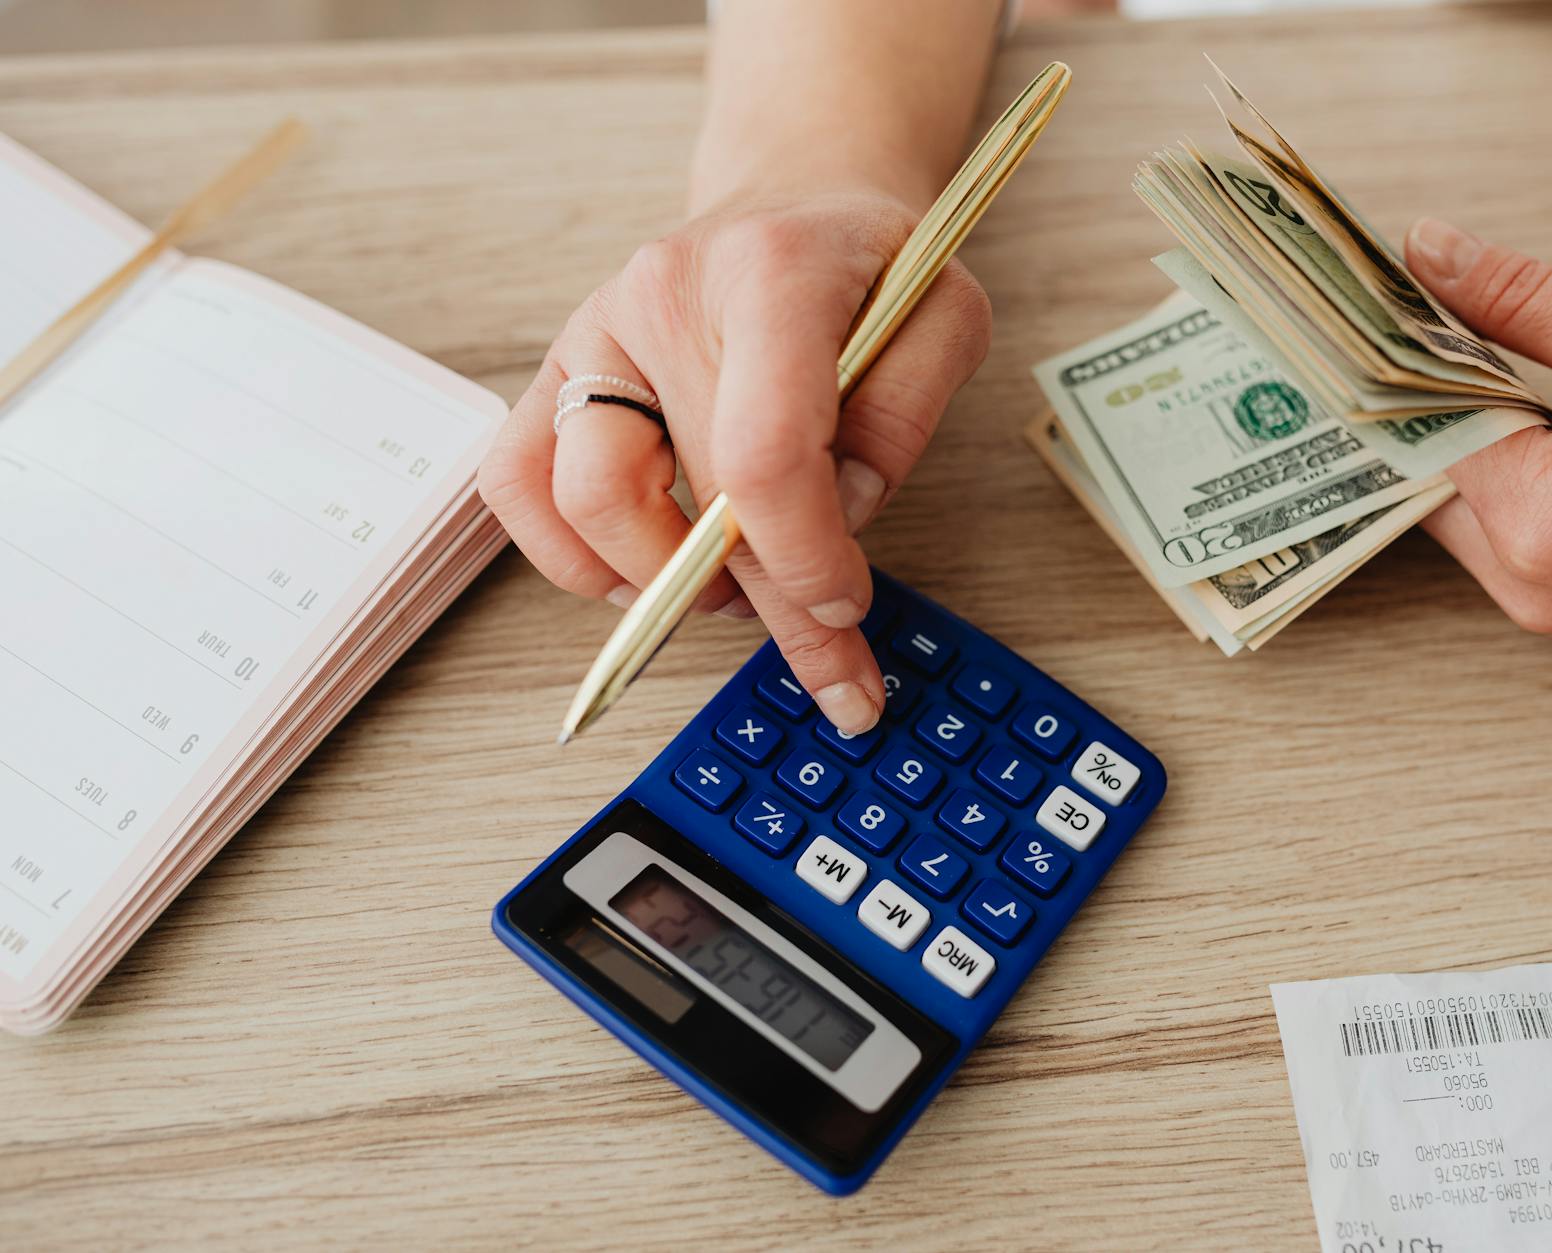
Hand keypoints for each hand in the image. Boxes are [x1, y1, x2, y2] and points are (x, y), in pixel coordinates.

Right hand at [478, 189, 990, 730]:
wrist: (796, 201)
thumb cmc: (869, 268)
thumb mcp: (945, 318)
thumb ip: (906, 418)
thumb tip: (837, 520)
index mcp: (770, 274)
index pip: (764, 449)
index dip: (803, 556)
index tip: (844, 607)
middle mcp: (662, 296)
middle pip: (693, 496)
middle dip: (770, 605)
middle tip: (831, 663)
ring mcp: (596, 333)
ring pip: (585, 502)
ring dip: (664, 581)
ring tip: (736, 587)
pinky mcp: (558, 372)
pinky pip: (517, 486)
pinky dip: (573, 556)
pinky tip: (646, 572)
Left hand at [1404, 218, 1551, 635]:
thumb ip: (1526, 299)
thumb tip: (1427, 254)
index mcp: (1542, 527)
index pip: (1419, 425)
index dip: (1398, 350)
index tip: (1378, 291)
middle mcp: (1528, 585)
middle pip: (1424, 471)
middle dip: (1422, 389)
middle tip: (1410, 305)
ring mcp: (1548, 606)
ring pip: (1457, 500)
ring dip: (1463, 427)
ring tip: (1470, 345)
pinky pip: (1502, 526)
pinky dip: (1502, 466)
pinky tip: (1520, 406)